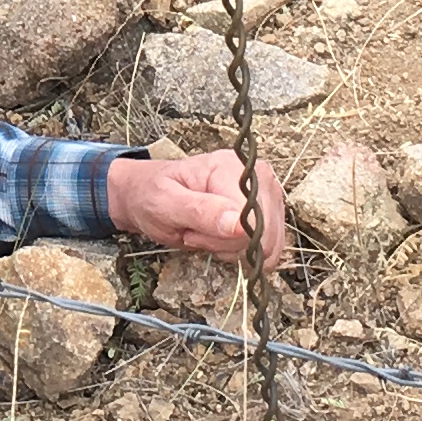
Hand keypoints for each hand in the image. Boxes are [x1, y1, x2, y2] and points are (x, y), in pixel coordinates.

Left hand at [108, 143, 290, 268]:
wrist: (151, 194)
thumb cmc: (153, 194)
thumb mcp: (165, 202)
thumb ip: (202, 212)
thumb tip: (242, 226)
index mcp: (233, 167)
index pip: (251, 221)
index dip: (220, 237)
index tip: (191, 227)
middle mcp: (258, 178)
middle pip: (263, 237)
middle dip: (225, 245)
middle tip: (195, 230)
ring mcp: (268, 197)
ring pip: (267, 248)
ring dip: (231, 250)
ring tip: (204, 232)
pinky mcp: (270, 215)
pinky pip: (268, 252)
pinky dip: (241, 253)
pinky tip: (218, 238)